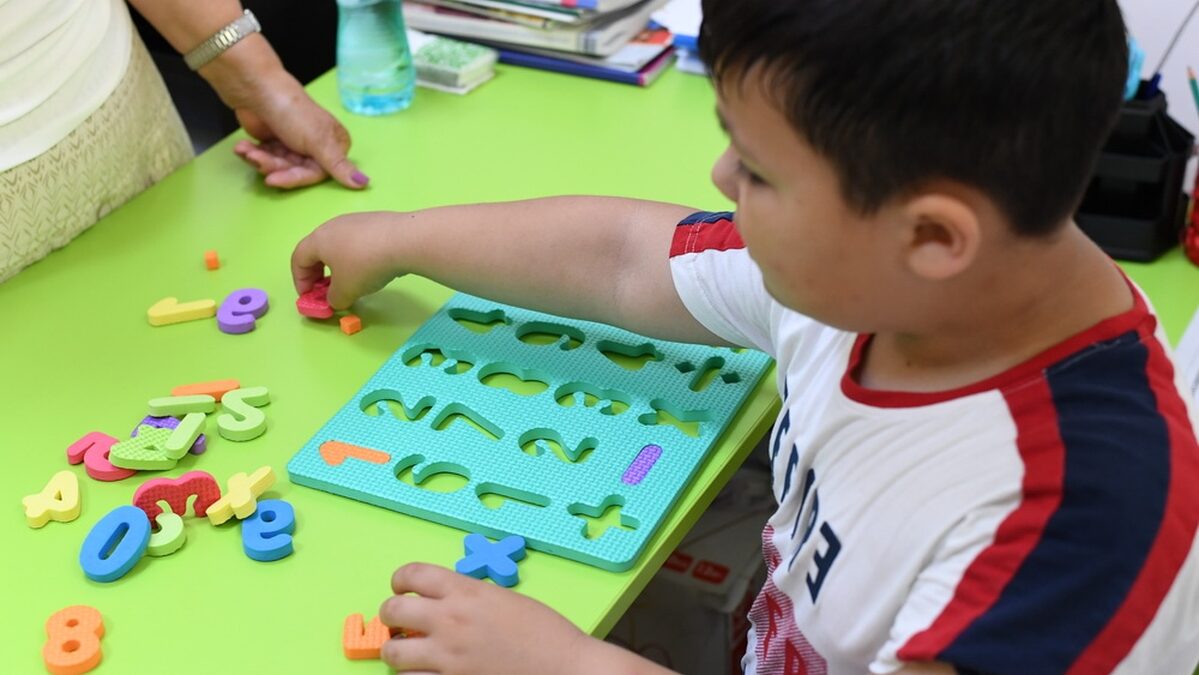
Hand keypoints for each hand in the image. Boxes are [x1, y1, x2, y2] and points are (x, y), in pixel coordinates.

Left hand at [198, 34, 366, 190]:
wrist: (255, 87)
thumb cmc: (292, 112)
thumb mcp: (319, 141)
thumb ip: (339, 166)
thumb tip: (365, 184)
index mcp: (333, 144)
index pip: (316, 173)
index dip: (293, 177)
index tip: (273, 179)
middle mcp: (315, 146)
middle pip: (294, 170)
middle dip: (271, 166)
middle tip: (255, 158)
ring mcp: (293, 143)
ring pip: (277, 166)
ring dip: (259, 159)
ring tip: (246, 150)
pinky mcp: (274, 140)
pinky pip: (265, 158)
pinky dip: (252, 154)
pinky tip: (242, 147)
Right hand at [291, 212, 405, 308]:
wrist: (404, 240)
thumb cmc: (365, 265)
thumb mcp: (346, 291)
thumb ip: (334, 299)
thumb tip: (336, 299)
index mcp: (318, 239)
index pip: (298, 258)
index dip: (300, 280)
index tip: (309, 297)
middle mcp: (333, 225)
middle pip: (318, 249)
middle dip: (318, 272)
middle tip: (327, 289)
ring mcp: (356, 220)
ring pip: (339, 244)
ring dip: (339, 264)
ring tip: (351, 281)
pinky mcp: (376, 221)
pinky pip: (359, 241)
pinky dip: (358, 256)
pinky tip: (372, 268)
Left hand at [378, 563, 588, 674]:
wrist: (564, 666)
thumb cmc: (544, 631)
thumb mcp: (504, 598)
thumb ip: (469, 597)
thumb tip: (444, 602)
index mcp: (466, 591)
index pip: (412, 574)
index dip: (400, 580)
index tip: (401, 588)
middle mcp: (450, 620)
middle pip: (392, 611)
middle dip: (391, 615)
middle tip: (400, 622)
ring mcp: (448, 656)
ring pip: (393, 652)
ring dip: (397, 651)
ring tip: (409, 652)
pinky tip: (425, 674)